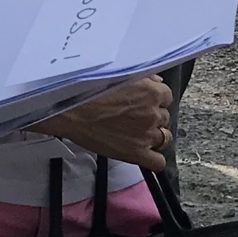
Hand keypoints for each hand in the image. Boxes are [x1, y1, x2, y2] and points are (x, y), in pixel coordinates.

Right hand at [32, 75, 171, 171]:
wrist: (71, 111)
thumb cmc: (89, 90)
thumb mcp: (118, 74)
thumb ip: (143, 77)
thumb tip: (155, 81)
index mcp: (151, 92)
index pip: (166, 96)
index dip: (153, 99)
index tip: (143, 100)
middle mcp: (153, 113)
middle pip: (164, 116)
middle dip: (152, 116)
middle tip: (134, 116)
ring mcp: (146, 135)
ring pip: (164, 138)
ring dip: (154, 135)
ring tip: (137, 133)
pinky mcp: (137, 154)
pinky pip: (158, 162)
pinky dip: (153, 159)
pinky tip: (143, 153)